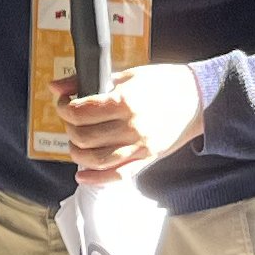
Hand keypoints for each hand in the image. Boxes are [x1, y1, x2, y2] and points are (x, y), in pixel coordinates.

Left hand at [60, 62, 201, 184]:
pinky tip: (82, 175)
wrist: (199, 98)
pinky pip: (118, 176)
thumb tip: (56, 85)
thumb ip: (89, 80)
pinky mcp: (147, 158)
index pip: (80, 111)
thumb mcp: (126, 75)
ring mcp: (140, 146)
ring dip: (77, 153)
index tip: (64, 101)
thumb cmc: (164, 82)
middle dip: (68, 129)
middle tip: (70, 120)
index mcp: (125, 101)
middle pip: (84, 137)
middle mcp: (131, 127)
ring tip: (75, 143)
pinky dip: (96, 179)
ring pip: (96, 160)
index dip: (64, 107)